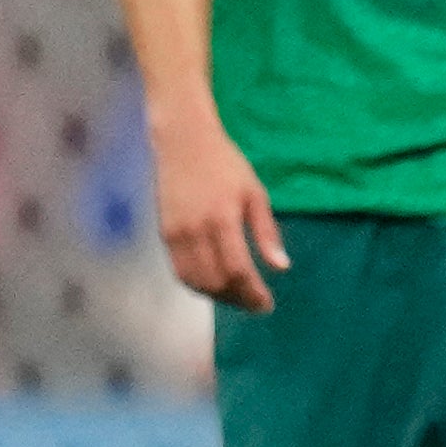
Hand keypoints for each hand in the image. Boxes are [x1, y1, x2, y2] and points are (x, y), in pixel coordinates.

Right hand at [152, 115, 288, 313]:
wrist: (183, 142)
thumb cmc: (225, 164)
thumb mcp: (254, 193)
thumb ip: (266, 232)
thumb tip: (281, 267)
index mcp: (223, 218)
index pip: (237, 269)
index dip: (252, 294)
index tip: (266, 304)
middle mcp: (196, 230)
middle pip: (215, 281)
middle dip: (237, 299)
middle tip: (254, 302)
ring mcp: (176, 234)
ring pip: (195, 282)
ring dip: (217, 296)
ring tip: (236, 296)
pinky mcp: (165, 234)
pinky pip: (180, 271)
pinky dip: (197, 285)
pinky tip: (214, 283)